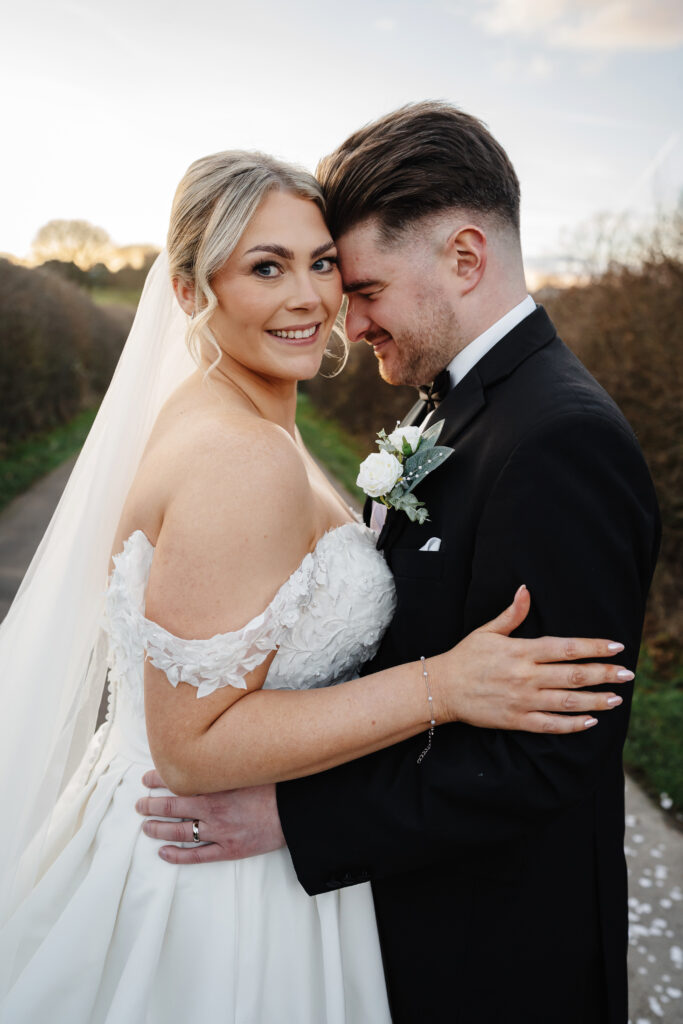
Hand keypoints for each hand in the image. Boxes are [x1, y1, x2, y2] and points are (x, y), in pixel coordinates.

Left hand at [135, 771, 285, 863]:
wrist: (296, 811)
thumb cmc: (275, 785)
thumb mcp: (247, 766)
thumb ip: (226, 761)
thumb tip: (210, 747)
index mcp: (216, 786)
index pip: (178, 781)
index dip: (158, 780)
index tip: (146, 779)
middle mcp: (213, 809)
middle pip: (172, 808)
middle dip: (151, 805)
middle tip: (139, 804)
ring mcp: (220, 831)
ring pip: (180, 832)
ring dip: (158, 829)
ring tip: (145, 826)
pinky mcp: (229, 849)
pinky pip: (197, 855)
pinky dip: (177, 855)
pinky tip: (163, 852)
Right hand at [432, 585, 632, 732]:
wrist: (442, 688)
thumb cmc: (466, 657)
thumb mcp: (488, 631)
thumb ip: (513, 614)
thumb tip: (526, 590)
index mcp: (521, 651)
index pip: (566, 647)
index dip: (594, 647)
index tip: (616, 647)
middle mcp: (526, 676)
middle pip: (573, 675)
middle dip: (604, 674)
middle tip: (627, 674)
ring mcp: (522, 700)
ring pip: (567, 701)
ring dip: (595, 700)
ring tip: (615, 698)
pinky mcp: (516, 720)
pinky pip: (550, 725)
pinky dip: (572, 724)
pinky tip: (590, 721)